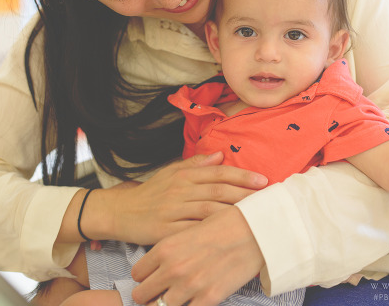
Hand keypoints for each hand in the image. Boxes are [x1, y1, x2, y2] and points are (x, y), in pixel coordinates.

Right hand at [90, 152, 267, 244]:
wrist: (120, 212)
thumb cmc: (150, 194)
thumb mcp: (171, 173)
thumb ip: (196, 164)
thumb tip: (221, 154)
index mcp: (184, 175)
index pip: (218, 172)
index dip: (242, 175)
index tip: (263, 180)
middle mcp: (180, 190)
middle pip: (218, 190)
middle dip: (245, 193)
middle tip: (268, 197)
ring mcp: (173, 211)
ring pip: (209, 210)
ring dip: (233, 212)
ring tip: (255, 216)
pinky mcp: (166, 231)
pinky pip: (192, 231)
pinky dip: (211, 232)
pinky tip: (227, 235)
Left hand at [131, 206, 264, 305]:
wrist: (255, 229)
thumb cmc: (224, 224)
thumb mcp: (189, 230)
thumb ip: (171, 250)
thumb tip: (162, 266)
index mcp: (165, 248)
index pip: (137, 273)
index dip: (144, 277)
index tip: (152, 278)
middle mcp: (172, 269)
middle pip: (142, 295)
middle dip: (148, 295)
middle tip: (158, 293)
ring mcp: (190, 286)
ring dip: (165, 304)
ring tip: (176, 298)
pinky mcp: (209, 298)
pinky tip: (192, 301)